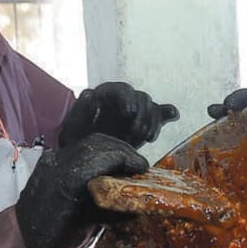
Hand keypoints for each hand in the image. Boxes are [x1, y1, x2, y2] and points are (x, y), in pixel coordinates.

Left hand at [16, 133, 147, 247]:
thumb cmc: (52, 242)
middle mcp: (59, 163)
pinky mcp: (47, 162)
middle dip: (122, 151)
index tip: (144, 168)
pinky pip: (76, 150)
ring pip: (87, 144)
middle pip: (98, 144)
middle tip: (138, 165)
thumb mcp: (87, 227)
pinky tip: (105, 167)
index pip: (108, 155)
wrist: (19, 243)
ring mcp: (51, 160)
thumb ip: (110, 210)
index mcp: (70, 178)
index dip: (129, 159)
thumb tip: (135, 204)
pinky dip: (95, 154)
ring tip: (125, 164)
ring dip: (110, 150)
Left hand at [60, 82, 178, 148]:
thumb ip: (81, 110)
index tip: (129, 113)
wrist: (85, 157)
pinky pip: (161, 114)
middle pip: (141, 98)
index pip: (121, 90)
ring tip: (147, 138)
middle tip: (136, 133)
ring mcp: (137, 111)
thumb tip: (90, 94)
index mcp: (107, 94)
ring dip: (152, 122)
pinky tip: (173, 115)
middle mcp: (124, 99)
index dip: (127, 99)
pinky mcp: (147, 122)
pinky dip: (167, 113)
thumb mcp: (73, 127)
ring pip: (152, 107)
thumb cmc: (78, 140)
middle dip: (142, 115)